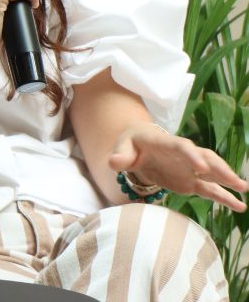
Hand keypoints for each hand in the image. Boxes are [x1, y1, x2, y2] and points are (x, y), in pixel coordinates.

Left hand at [110, 124, 248, 210]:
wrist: (139, 145)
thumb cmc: (131, 145)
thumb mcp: (122, 148)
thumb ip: (119, 156)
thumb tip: (114, 163)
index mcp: (167, 144)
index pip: (182, 147)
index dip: (192, 156)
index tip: (201, 167)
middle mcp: (184, 155)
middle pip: (206, 159)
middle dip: (220, 169)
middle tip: (235, 181)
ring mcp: (190, 169)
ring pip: (213, 174)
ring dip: (229, 181)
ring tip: (244, 190)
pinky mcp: (191, 182)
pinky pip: (210, 189)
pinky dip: (224, 197)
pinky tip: (240, 206)